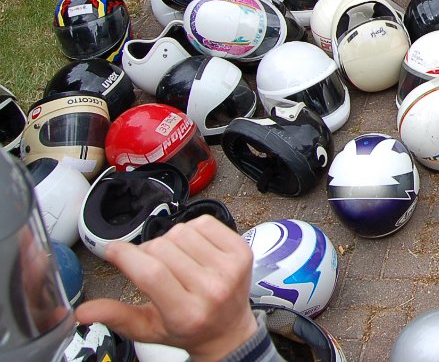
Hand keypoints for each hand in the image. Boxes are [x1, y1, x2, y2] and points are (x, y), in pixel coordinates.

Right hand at [75, 216, 259, 361]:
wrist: (228, 329)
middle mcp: (212, 289)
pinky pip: (206, 222)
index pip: (150, 273)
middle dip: (145, 251)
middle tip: (148, 264)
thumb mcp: (148, 329)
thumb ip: (115, 316)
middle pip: (162, 248)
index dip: (125, 255)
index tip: (112, 250)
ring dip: (168, 239)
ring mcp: (230, 268)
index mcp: (186, 313)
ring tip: (172, 259)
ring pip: (182, 231)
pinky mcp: (242, 250)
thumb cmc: (188, 328)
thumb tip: (82, 312)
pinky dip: (192, 229)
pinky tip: (191, 247)